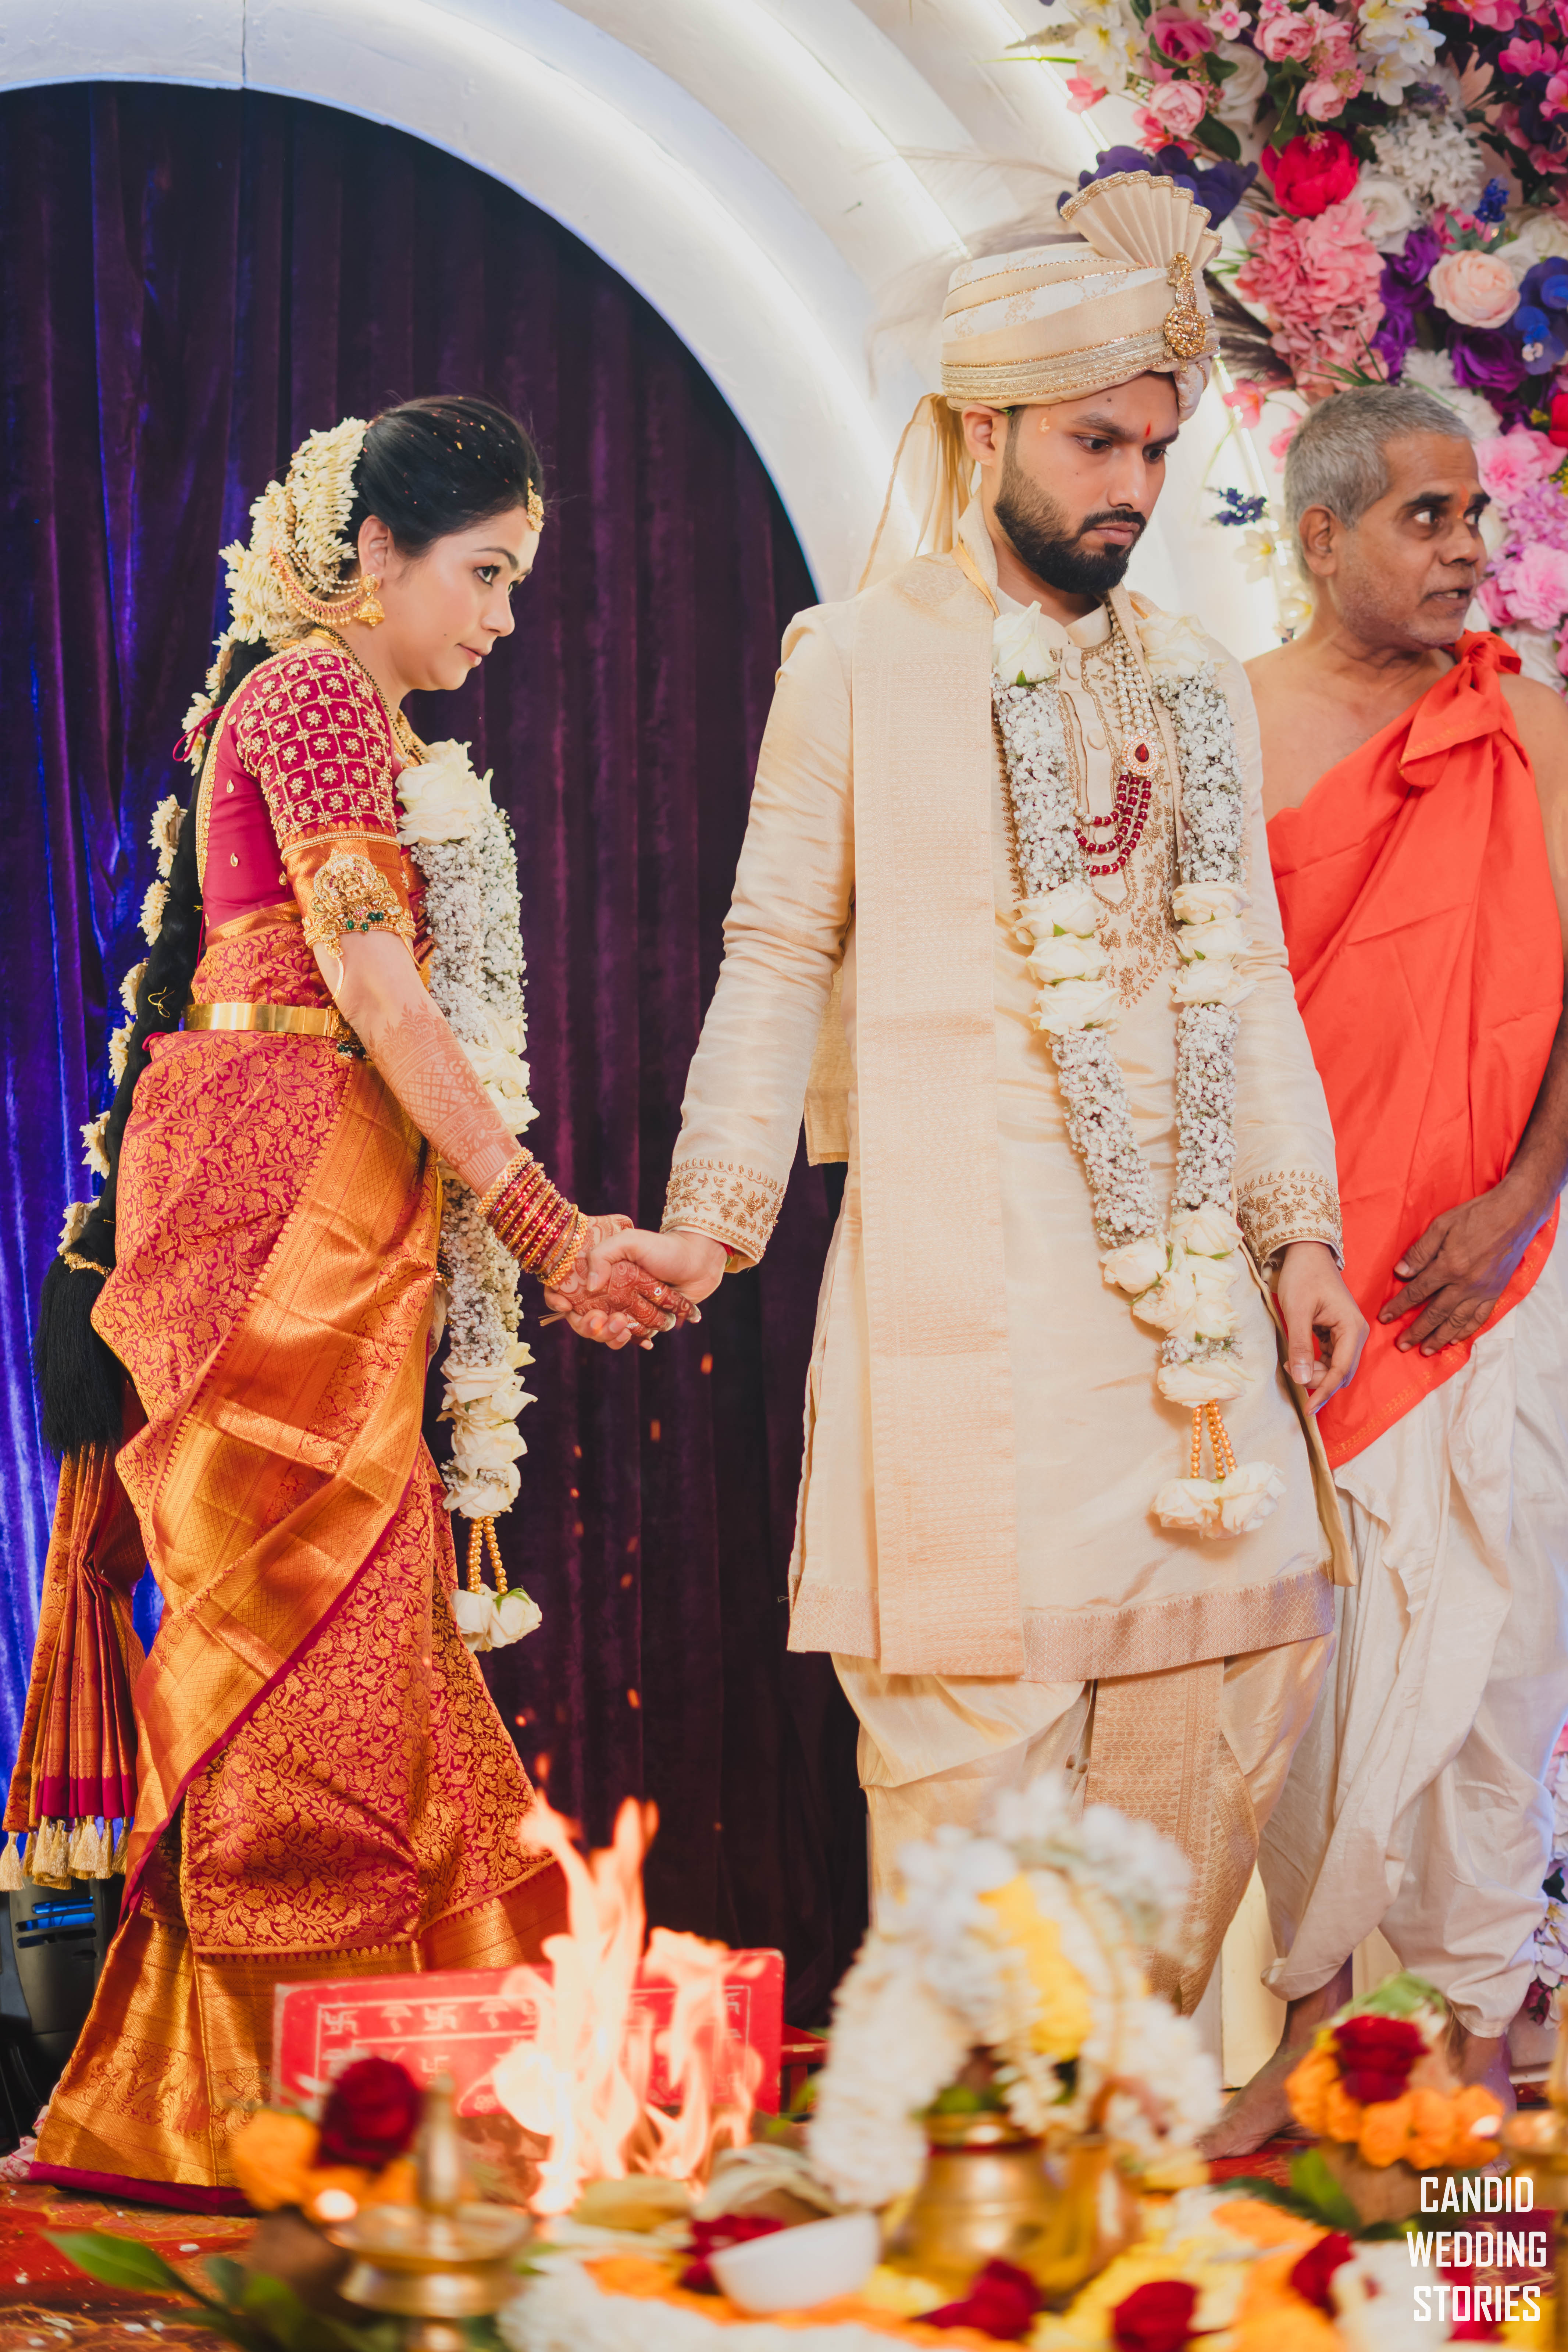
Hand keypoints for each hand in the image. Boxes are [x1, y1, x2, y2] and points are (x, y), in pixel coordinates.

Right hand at [543, 1216, 701, 1351]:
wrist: (699, 1262)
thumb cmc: (663, 1247)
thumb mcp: (629, 1240)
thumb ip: (603, 1255)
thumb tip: (591, 1286)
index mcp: (597, 1275)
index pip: (564, 1291)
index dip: (557, 1302)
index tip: (565, 1307)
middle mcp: (606, 1294)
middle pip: (583, 1320)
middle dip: (588, 1326)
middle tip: (602, 1319)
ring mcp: (624, 1310)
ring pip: (605, 1333)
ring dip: (610, 1336)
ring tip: (625, 1325)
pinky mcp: (643, 1322)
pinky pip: (629, 1338)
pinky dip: (631, 1341)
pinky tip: (642, 1339)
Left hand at [1275, 1240, 1367, 1411]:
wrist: (1307, 1253)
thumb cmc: (1302, 1276)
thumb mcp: (1297, 1311)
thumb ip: (1301, 1345)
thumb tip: (1301, 1379)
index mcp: (1352, 1328)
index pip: (1341, 1370)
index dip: (1324, 1391)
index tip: (1307, 1409)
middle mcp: (1356, 1333)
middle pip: (1341, 1372)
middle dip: (1317, 1380)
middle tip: (1291, 1368)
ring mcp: (1349, 1333)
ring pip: (1336, 1367)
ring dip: (1315, 1372)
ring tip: (1291, 1361)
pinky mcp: (1339, 1332)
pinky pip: (1331, 1358)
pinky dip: (1315, 1363)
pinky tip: (1297, 1358)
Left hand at [1379, 1183, 1544, 1355]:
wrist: (1515, 1214)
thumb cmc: (1476, 1215)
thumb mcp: (1441, 1226)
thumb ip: (1420, 1252)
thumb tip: (1401, 1273)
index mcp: (1448, 1266)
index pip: (1417, 1292)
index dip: (1399, 1307)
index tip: (1384, 1318)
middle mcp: (1465, 1284)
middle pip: (1435, 1313)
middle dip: (1416, 1331)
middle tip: (1402, 1346)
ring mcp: (1482, 1291)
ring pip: (1457, 1321)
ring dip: (1439, 1338)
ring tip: (1425, 1351)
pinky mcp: (1495, 1292)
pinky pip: (1479, 1318)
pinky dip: (1466, 1331)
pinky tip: (1455, 1339)